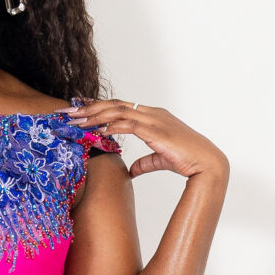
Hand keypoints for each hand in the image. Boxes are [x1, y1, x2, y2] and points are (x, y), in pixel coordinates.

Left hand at [79, 100, 229, 188]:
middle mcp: (152, 113)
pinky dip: (111, 126)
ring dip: (94, 116)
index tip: (79, 109)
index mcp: (153, 115)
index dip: (99, 106)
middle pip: (114, 105)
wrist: (207, 162)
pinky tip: (96, 131)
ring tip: (75, 121)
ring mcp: (154, 119)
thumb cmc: (187, 160)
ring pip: (118, 111)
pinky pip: (128, 124)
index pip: (120, 106)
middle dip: (89, 108)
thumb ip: (144, 162)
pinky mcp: (156, 130)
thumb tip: (130, 170)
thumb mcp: (159, 159)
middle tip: (67, 112)